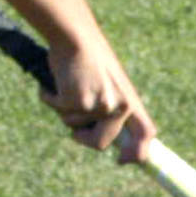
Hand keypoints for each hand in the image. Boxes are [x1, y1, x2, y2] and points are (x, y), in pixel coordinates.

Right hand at [43, 41, 155, 163]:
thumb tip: (97, 134)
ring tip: (65, 83)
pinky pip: (57, 109)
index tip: (123, 161)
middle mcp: (120, 105)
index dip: (138, 153)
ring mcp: (99, 105)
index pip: (146, 133)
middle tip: (74, 134)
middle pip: (101, 143)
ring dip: (63, 108)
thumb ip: (109, 105)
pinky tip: (54, 80)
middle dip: (83, 139)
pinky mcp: (78, 102)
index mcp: (130, 99)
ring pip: (73, 125)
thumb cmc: (87, 56)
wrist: (75, 35)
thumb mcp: (107, 82)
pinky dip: (49, 96)